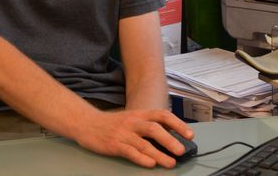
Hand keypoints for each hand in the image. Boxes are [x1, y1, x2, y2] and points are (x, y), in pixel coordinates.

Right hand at [72, 108, 193, 167]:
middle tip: (181, 150)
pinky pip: (130, 152)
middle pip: (154, 128)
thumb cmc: (113, 124)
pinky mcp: (114, 145)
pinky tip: (150, 164)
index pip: (162, 115)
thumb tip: (170, 138)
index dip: (177, 124)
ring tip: (170, 162)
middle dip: (170, 140)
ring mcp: (123, 134)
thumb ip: (148, 126)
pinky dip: (141, 159)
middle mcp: (133, 122)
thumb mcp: (132, 119)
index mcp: (139, 114)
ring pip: (144, 143)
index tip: (190, 134)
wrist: (88, 124)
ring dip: (159, 154)